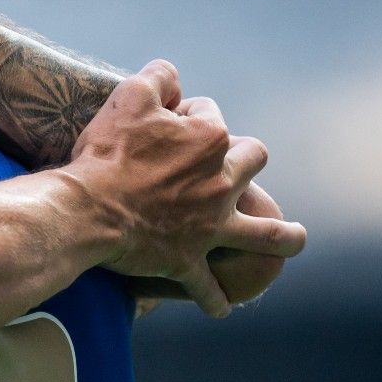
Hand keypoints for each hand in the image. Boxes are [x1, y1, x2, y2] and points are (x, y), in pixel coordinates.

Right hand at [65, 63, 304, 316]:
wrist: (86, 210)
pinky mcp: (189, 260)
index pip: (210, 114)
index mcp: (210, 139)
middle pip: (252, 159)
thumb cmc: (105, 154)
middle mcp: (221, 181)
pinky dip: (215, 298)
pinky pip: (209, 287)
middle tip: (226, 166)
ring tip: (295, 238)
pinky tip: (223, 307)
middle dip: (246, 157)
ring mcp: (211, 225)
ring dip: (283, 235)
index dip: (187, 115)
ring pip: (265, 233)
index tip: (166, 123)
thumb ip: (158, 78)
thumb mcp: (129, 97)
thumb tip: (172, 75)